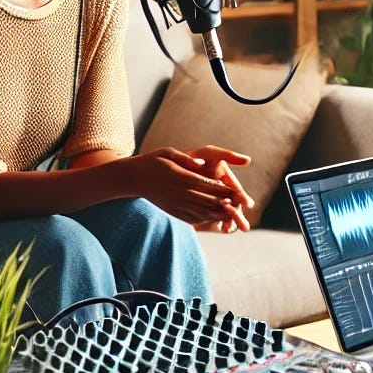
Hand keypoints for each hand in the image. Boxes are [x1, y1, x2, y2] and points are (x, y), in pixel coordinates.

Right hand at [133, 147, 250, 230]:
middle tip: (239, 202)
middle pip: (204, 199)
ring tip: (232, 213)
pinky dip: (205, 219)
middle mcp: (177, 192)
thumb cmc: (153, 161)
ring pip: (199, 211)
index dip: (219, 188)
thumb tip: (202, 163)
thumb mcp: (167, 153)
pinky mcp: (172, 211)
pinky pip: (191, 217)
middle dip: (223, 202)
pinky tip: (216, 218)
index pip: (203, 183)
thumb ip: (186, 158)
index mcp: (178, 176)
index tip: (233, 189)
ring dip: (217, 213)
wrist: (133, 178)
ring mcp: (174, 204)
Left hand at [186, 145, 254, 232]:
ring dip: (232, 221)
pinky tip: (223, 229)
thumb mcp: (210, 153)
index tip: (248, 203)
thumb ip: (229, 156)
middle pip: (235, 204)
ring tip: (230, 228)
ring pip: (227, 213)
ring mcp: (214, 198)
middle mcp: (222, 189)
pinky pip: (216, 217)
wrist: (173, 166)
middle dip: (239, 215)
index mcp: (226, 177)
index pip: (237, 189)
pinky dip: (221, 222)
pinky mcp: (205, 206)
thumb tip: (248, 160)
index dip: (242, 196)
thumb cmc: (193, 158)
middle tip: (245, 225)